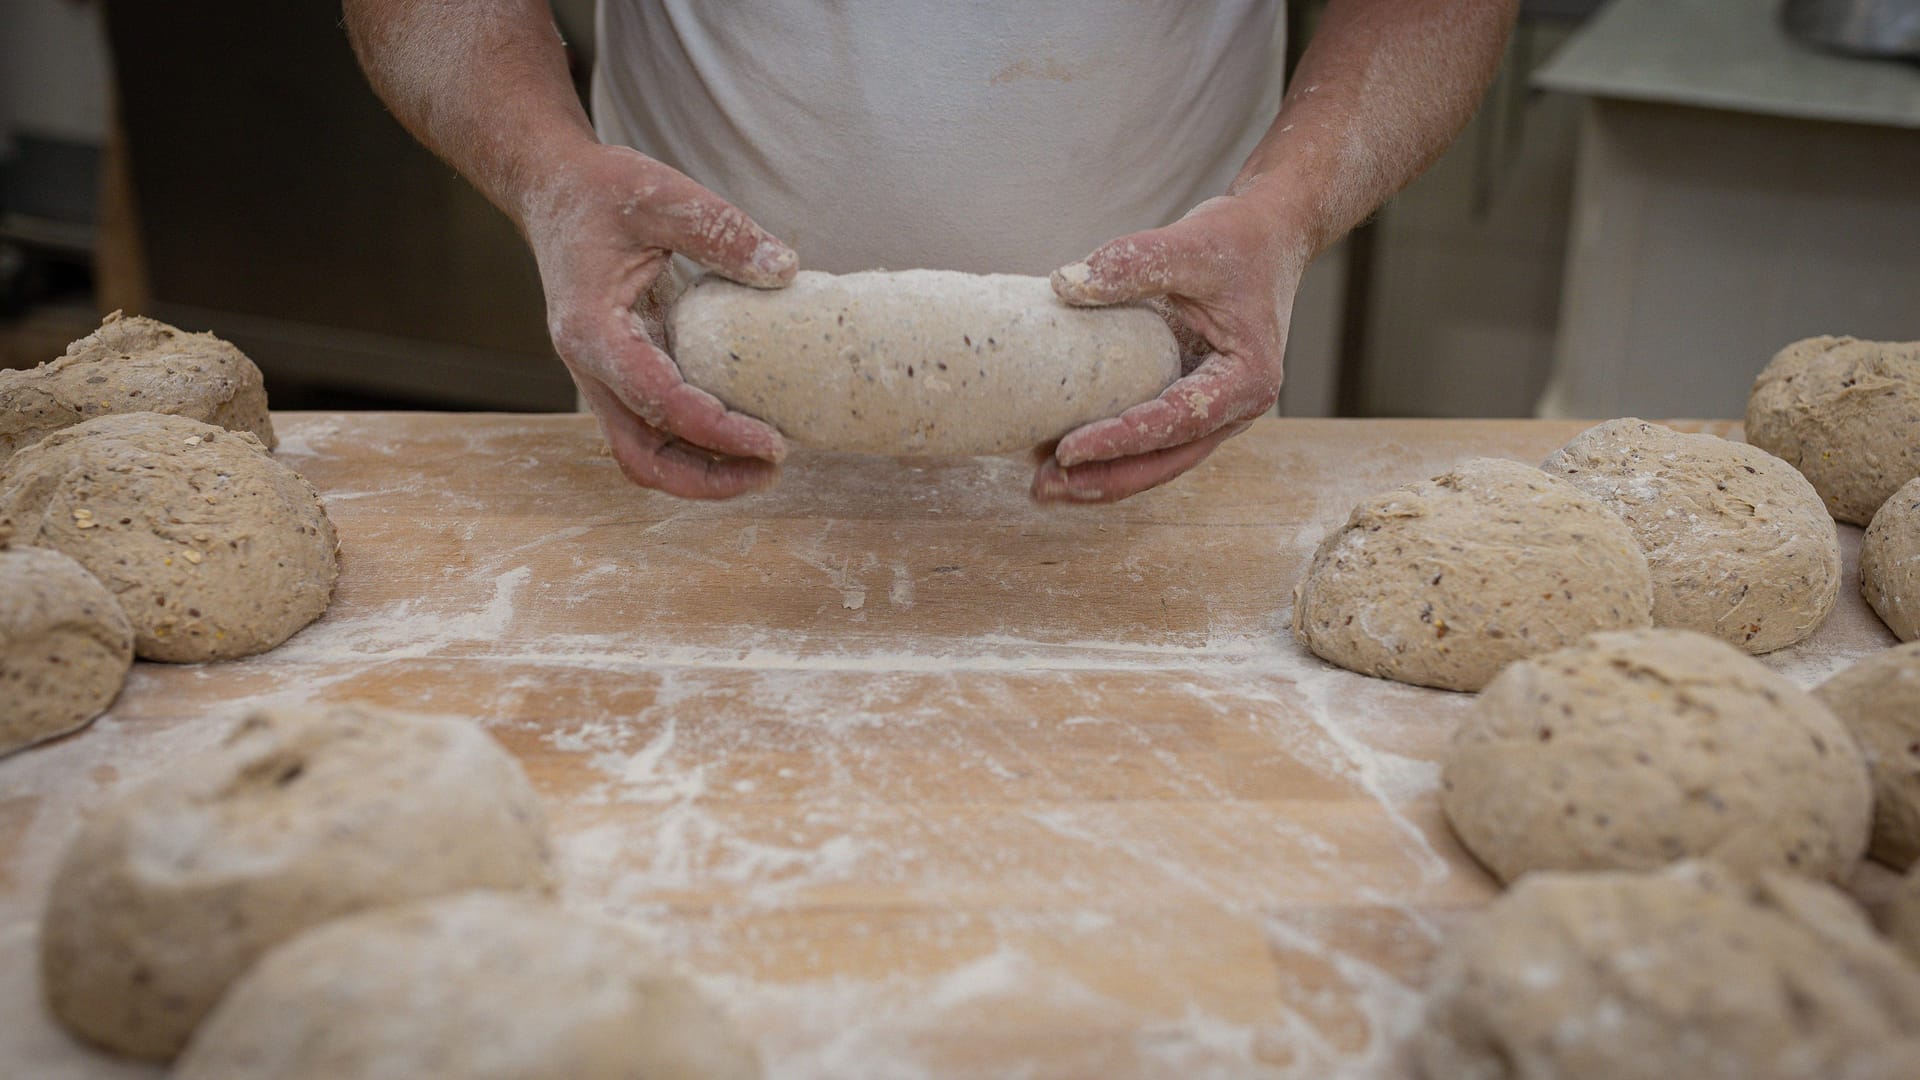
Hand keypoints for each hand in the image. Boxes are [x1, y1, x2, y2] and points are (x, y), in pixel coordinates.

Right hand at [523, 144, 797, 498]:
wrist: (552, 188)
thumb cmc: (600, 189)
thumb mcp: (663, 194)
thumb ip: (721, 230)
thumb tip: (783, 269)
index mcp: (592, 329)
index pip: (658, 402)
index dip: (718, 431)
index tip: (774, 442)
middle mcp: (590, 364)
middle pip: (641, 457)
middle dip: (707, 477)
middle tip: (772, 469)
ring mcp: (602, 374)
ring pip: (643, 452)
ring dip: (701, 470)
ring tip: (763, 464)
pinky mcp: (621, 370)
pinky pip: (653, 426)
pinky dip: (695, 441)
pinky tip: (742, 429)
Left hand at [1034, 194, 1305, 502]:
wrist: (1267, 237)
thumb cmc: (1238, 241)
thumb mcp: (1188, 243)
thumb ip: (1130, 262)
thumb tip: (1064, 285)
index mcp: (1247, 379)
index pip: (1177, 421)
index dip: (1121, 439)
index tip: (1068, 449)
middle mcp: (1235, 408)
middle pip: (1166, 461)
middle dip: (1104, 478)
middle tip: (1043, 487)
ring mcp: (1213, 411)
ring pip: (1157, 461)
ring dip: (1102, 477)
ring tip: (1043, 485)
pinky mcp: (1190, 402)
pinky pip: (1149, 439)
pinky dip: (1110, 452)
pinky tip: (1061, 456)